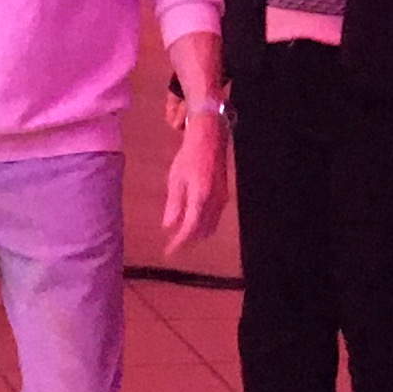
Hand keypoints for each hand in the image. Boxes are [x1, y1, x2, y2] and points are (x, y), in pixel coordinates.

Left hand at [163, 111, 229, 256]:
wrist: (210, 140)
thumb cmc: (189, 157)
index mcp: (201, 197)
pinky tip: (192, 222)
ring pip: (210, 227)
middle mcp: (215, 202)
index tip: (168, 252)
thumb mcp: (176, 180)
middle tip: (173, 245)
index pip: (190, 228)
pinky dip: (203, 225)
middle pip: (202, 231)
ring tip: (181, 236)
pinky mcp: (224, 196)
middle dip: (188, 241)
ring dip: (196, 235)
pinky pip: (214, 218)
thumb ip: (174, 205)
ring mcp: (222, 200)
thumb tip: (168, 227)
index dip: (179, 242)